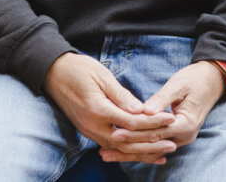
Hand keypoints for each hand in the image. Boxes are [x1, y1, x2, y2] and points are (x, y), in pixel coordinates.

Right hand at [43, 53, 176, 163]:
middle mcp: (92, 125)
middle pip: (126, 142)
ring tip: (162, 155)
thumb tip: (140, 110)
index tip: (170, 119)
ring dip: (141, 152)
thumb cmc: (78, 69)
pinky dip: (127, 151)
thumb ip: (121, 95)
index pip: (131, 121)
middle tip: (172, 144)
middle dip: (151, 144)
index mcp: (97, 109)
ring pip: (119, 148)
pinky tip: (141, 154)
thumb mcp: (102, 76)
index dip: (152, 122)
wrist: (52, 73)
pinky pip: (111, 146)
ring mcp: (88, 130)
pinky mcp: (87, 131)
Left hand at [100, 62, 225, 163]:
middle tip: (104, 150)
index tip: (115, 133)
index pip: (155, 133)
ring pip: (152, 149)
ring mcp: (181, 138)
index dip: (134, 133)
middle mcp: (184, 136)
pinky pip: (156, 145)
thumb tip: (145, 111)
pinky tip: (123, 152)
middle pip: (152, 146)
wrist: (212, 81)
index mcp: (185, 123)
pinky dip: (140, 149)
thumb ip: (161, 99)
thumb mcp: (178, 85)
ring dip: (130, 152)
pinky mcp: (176, 135)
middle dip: (127, 148)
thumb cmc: (194, 79)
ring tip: (107, 155)